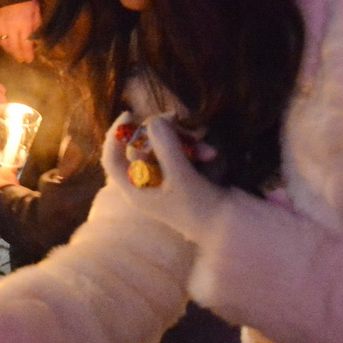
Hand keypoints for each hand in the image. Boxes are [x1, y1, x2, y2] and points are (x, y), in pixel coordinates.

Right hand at [0, 0, 40, 63]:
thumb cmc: (25, 1)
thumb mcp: (35, 12)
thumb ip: (36, 25)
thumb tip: (36, 38)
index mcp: (24, 24)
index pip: (26, 44)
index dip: (27, 54)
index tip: (29, 60)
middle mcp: (12, 28)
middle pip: (14, 46)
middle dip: (18, 55)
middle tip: (22, 60)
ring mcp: (1, 26)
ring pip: (4, 43)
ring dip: (10, 51)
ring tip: (14, 54)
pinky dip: (0, 43)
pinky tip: (4, 45)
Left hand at [100, 113, 229, 243]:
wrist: (231, 227)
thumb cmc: (202, 210)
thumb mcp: (182, 179)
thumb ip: (167, 149)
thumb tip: (155, 121)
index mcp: (135, 190)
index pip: (112, 160)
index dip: (115, 135)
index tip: (129, 114)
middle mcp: (147, 182)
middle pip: (141, 145)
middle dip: (162, 131)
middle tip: (178, 120)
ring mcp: (166, 177)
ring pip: (164, 145)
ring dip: (184, 138)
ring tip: (204, 138)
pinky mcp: (184, 173)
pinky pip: (182, 151)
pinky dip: (195, 148)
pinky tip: (212, 153)